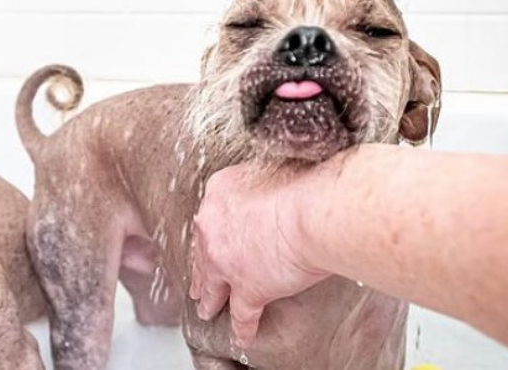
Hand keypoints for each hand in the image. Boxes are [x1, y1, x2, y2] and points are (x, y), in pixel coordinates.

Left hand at [188, 162, 330, 347]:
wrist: (310, 210)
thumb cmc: (302, 183)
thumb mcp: (268, 173)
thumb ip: (259, 191)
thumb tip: (272, 196)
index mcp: (218, 194)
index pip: (210, 217)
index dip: (211, 233)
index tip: (211, 239)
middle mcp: (212, 227)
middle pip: (202, 253)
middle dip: (201, 270)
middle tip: (197, 285)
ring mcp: (224, 261)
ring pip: (212, 285)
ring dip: (210, 299)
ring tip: (207, 309)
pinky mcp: (247, 288)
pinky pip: (242, 313)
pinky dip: (243, 326)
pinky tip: (244, 335)